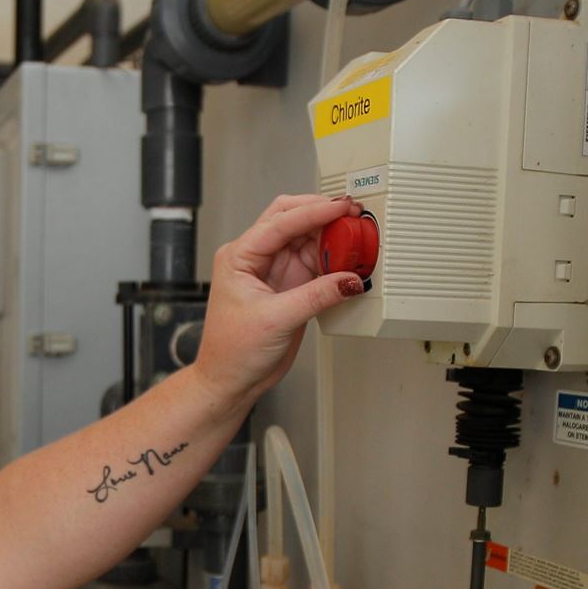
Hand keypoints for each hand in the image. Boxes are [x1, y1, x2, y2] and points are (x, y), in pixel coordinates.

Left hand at [190, 193, 362, 409]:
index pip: (280, 222)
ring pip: (307, 240)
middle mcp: (256, 258)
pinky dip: (334, 260)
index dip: (313, 211)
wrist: (232, 381)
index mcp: (240, 256)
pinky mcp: (291, 286)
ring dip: (331, 237)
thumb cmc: (232, 352)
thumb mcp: (276, 320)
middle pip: (292, 219)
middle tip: (351, 213)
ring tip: (355, 237)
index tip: (340, 207)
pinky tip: (348, 261)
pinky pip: (316, 263)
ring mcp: (275, 271)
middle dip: (322, 213)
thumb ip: (316, 296)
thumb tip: (348, 279)